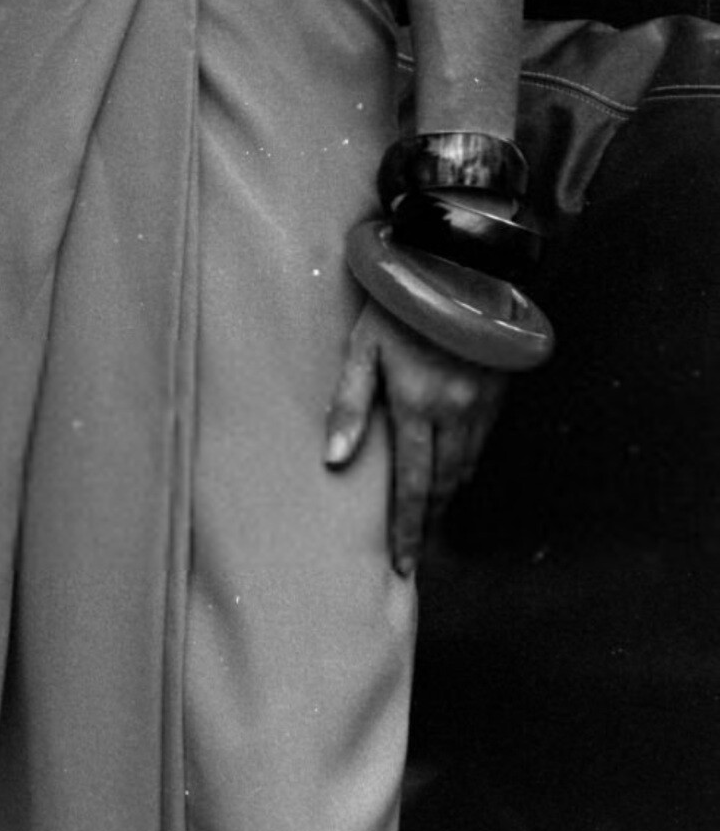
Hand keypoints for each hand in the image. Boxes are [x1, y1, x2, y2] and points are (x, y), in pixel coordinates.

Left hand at [325, 298, 506, 576]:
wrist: (460, 265)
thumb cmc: (399, 304)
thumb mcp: (362, 348)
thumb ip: (348, 404)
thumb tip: (334, 460)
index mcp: (416, 406)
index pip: (411, 485)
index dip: (406, 528)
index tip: (402, 564)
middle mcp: (454, 413)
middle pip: (442, 486)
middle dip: (427, 524)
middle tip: (414, 556)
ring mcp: (480, 405)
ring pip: (465, 468)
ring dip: (447, 500)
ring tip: (429, 525)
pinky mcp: (496, 392)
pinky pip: (480, 444)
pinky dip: (466, 469)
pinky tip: (453, 479)